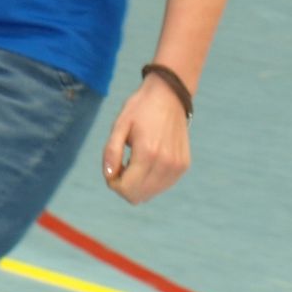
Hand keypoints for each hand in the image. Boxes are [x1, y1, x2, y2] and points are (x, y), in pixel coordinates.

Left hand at [101, 75, 190, 204]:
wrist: (169, 95)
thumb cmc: (140, 108)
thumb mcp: (120, 124)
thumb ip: (111, 151)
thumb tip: (108, 176)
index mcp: (148, 153)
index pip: (127, 189)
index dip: (113, 182)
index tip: (111, 167)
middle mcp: (166, 164)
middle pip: (138, 196)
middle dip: (123, 185)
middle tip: (120, 164)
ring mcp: (177, 167)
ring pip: (150, 194)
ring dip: (137, 184)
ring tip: (133, 160)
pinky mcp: (183, 166)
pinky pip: (162, 186)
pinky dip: (150, 180)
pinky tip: (146, 161)